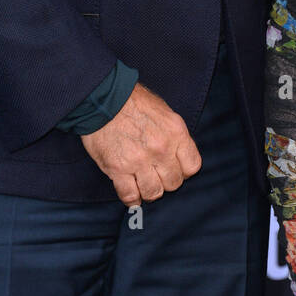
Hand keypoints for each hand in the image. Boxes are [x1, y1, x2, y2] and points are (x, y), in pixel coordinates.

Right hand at [81, 82, 201, 206]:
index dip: (183, 170)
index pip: (192, 166)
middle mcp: (161, 149)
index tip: (174, 168)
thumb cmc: (133, 102)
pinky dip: (132, 198)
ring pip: (154, 193)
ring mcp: (139, 161)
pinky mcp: (118, 169)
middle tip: (156, 175)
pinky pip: (130, 196)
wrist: (104, 97)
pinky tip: (132, 193)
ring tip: (143, 184)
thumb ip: (174, 136)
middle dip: (166, 181)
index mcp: (176, 133)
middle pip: (174, 183)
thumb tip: (178, 155)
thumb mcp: (165, 112)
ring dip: (149, 191)